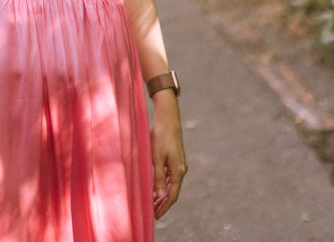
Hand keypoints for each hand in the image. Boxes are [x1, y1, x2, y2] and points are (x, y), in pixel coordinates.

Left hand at [150, 93, 186, 219]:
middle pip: (173, 192)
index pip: (172, 196)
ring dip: (163, 195)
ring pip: (171, 185)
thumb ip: (158, 177)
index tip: (155, 216)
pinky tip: (156, 187)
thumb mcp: (156, 158)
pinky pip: (170, 176)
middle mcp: (181, 169)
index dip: (164, 207)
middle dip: (163, 204)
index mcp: (178, 171)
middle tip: (153, 213)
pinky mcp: (175, 158)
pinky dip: (163, 184)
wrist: (168, 118)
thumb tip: (161, 196)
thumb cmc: (161, 136)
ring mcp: (179, 164)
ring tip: (152, 203)